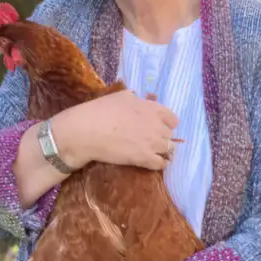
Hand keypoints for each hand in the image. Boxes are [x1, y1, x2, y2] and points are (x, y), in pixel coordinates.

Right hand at [52, 89, 178, 170]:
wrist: (88, 131)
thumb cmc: (101, 110)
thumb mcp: (122, 96)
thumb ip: (137, 100)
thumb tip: (140, 101)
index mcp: (152, 109)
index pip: (173, 119)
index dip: (166, 124)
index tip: (158, 127)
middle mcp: (156, 125)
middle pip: (170, 135)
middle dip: (162, 137)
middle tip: (150, 140)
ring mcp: (152, 143)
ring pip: (168, 150)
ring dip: (161, 151)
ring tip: (151, 153)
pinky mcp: (144, 159)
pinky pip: (161, 164)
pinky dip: (158, 164)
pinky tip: (150, 163)